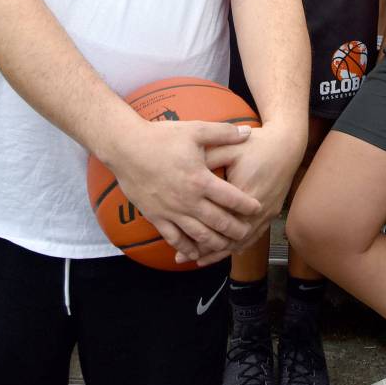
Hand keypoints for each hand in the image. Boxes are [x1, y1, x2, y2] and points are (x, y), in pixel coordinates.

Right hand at [108, 118, 260, 263]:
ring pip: (199, 235)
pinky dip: (187, 248)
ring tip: (227, 245)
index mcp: (201, 180)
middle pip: (219, 222)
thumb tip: (248, 132)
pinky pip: (174, 239)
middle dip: (236, 230)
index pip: (231, 198)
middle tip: (247, 233)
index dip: (247, 205)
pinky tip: (195, 253)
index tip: (258, 209)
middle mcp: (188, 200)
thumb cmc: (161, 137)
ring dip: (216, 243)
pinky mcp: (156, 217)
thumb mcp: (195, 130)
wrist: (127, 148)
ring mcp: (172, 211)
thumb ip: (224, 133)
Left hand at [195, 124, 305, 265]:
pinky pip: (253, 237)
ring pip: (240, 241)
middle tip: (181, 257)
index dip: (196, 234)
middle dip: (204, 249)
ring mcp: (266, 215)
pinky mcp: (271, 215)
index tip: (176, 241)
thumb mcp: (229, 148)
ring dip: (219, 252)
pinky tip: (224, 251)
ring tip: (198, 259)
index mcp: (243, 193)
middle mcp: (256, 209)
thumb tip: (183, 170)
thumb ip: (208, 159)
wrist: (286, 146)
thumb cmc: (256, 145)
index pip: (217, 222)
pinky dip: (236, 246)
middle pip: (227, 237)